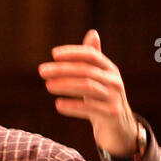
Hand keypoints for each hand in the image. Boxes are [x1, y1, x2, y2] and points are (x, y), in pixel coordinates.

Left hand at [38, 29, 138, 155]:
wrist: (119, 127)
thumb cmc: (103, 98)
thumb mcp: (99, 77)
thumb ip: (94, 57)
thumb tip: (93, 33)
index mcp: (110, 68)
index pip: (91, 55)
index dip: (72, 53)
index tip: (54, 54)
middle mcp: (114, 80)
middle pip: (86, 70)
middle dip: (62, 69)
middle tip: (42, 71)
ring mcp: (114, 97)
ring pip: (87, 87)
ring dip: (65, 85)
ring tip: (47, 86)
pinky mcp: (112, 114)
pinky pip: (90, 108)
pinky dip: (72, 106)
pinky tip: (58, 105)